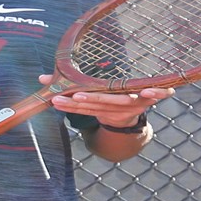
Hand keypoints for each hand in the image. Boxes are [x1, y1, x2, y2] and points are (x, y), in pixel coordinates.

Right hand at [43, 77, 172, 126]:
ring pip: (124, 102)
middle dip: (86, 101)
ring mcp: (130, 105)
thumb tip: (41, 79)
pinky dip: (158, 94)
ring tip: (126, 96)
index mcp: (100, 106)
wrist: (125, 121)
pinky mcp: (146, 101)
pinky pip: (155, 97)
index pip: (81, 106)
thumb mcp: (86, 97)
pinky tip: (158, 91)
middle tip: (75, 97)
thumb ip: (66, 86)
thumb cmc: (103, 102)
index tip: (57, 100)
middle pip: (98, 104)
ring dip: (125, 99)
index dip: (69, 105)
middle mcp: (114, 108)